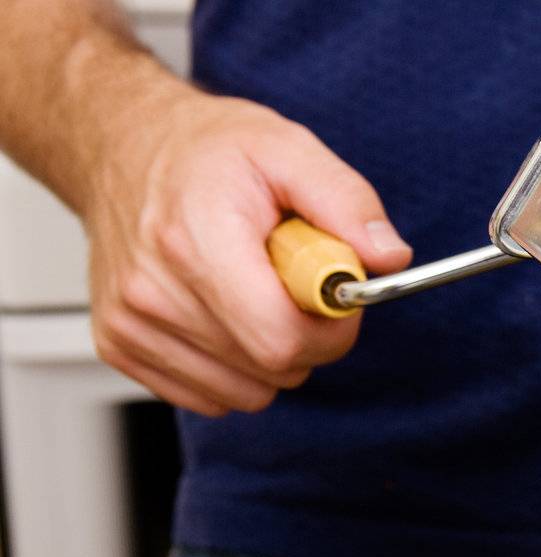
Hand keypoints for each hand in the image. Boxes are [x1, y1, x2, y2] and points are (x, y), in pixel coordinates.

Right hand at [82, 87, 412, 415]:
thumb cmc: (205, 150)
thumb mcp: (288, 148)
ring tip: (251, 290)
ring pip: (246, 393)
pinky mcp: (120, 345)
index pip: (281, 340)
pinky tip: (223, 311)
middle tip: (291, 282)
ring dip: (270, 355)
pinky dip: (233, 366)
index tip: (333, 296)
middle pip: (272, 369)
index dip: (330, 331)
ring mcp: (130, 324)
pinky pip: (210, 395)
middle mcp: (153, 291)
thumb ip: (347, 202)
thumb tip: (390, 257)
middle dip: (306, 337)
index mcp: (195, 242)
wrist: (121, 146)